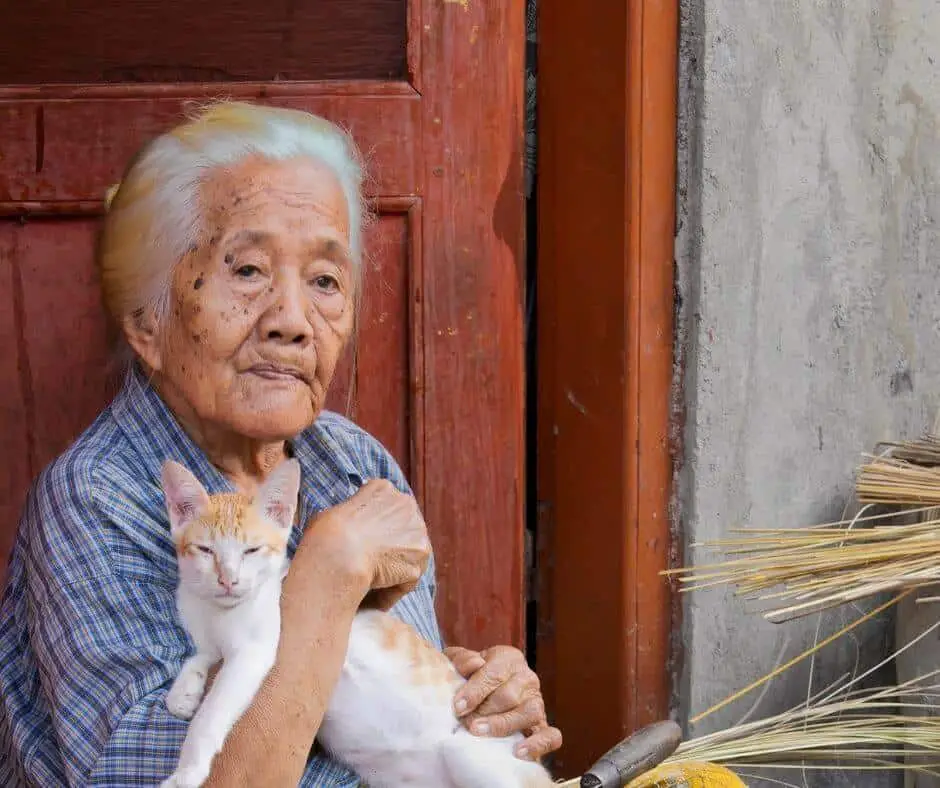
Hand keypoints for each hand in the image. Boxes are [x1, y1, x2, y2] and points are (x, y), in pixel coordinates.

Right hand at [305, 479, 430, 609]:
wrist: (340, 554)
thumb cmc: (327, 534)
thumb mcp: (333, 512)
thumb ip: (350, 514)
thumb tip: (346, 524)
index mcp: (382, 488)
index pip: (386, 507)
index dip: (376, 528)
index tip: (364, 543)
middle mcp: (405, 503)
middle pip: (403, 528)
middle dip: (391, 546)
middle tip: (371, 565)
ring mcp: (417, 528)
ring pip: (409, 553)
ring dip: (395, 568)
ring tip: (372, 585)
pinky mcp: (421, 555)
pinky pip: (409, 576)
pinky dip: (395, 588)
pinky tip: (376, 596)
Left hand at [446, 645, 561, 760]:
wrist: (481, 699)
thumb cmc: (467, 679)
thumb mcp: (459, 663)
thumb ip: (462, 659)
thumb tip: (474, 664)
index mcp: (508, 658)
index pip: (495, 673)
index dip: (475, 691)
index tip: (458, 707)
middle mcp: (527, 678)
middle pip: (510, 695)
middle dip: (484, 711)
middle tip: (466, 723)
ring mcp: (538, 702)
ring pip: (530, 712)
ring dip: (503, 725)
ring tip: (480, 733)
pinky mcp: (543, 726)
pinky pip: (551, 736)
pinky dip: (537, 744)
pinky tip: (518, 752)